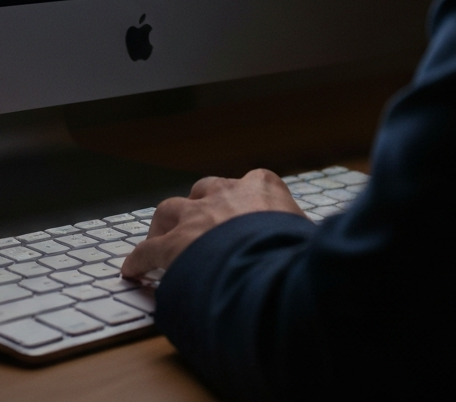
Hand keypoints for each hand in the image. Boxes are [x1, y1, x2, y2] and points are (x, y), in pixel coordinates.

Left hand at [121, 168, 304, 279]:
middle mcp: (226, 194)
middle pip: (206, 189)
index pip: (252, 184)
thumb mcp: (310, 235)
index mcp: (262, 187)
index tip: (243, 212)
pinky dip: (139, 260)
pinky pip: (148, 250)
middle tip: (200, 224)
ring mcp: (197, 216)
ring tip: (162, 239)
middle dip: (202, 204)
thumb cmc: (300, 254)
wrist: (273, 269)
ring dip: (166, 224)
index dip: (244, 201)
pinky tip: (132, 270)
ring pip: (171, 209)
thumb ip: (302, 234)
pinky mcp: (174, 245)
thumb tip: (323, 249)